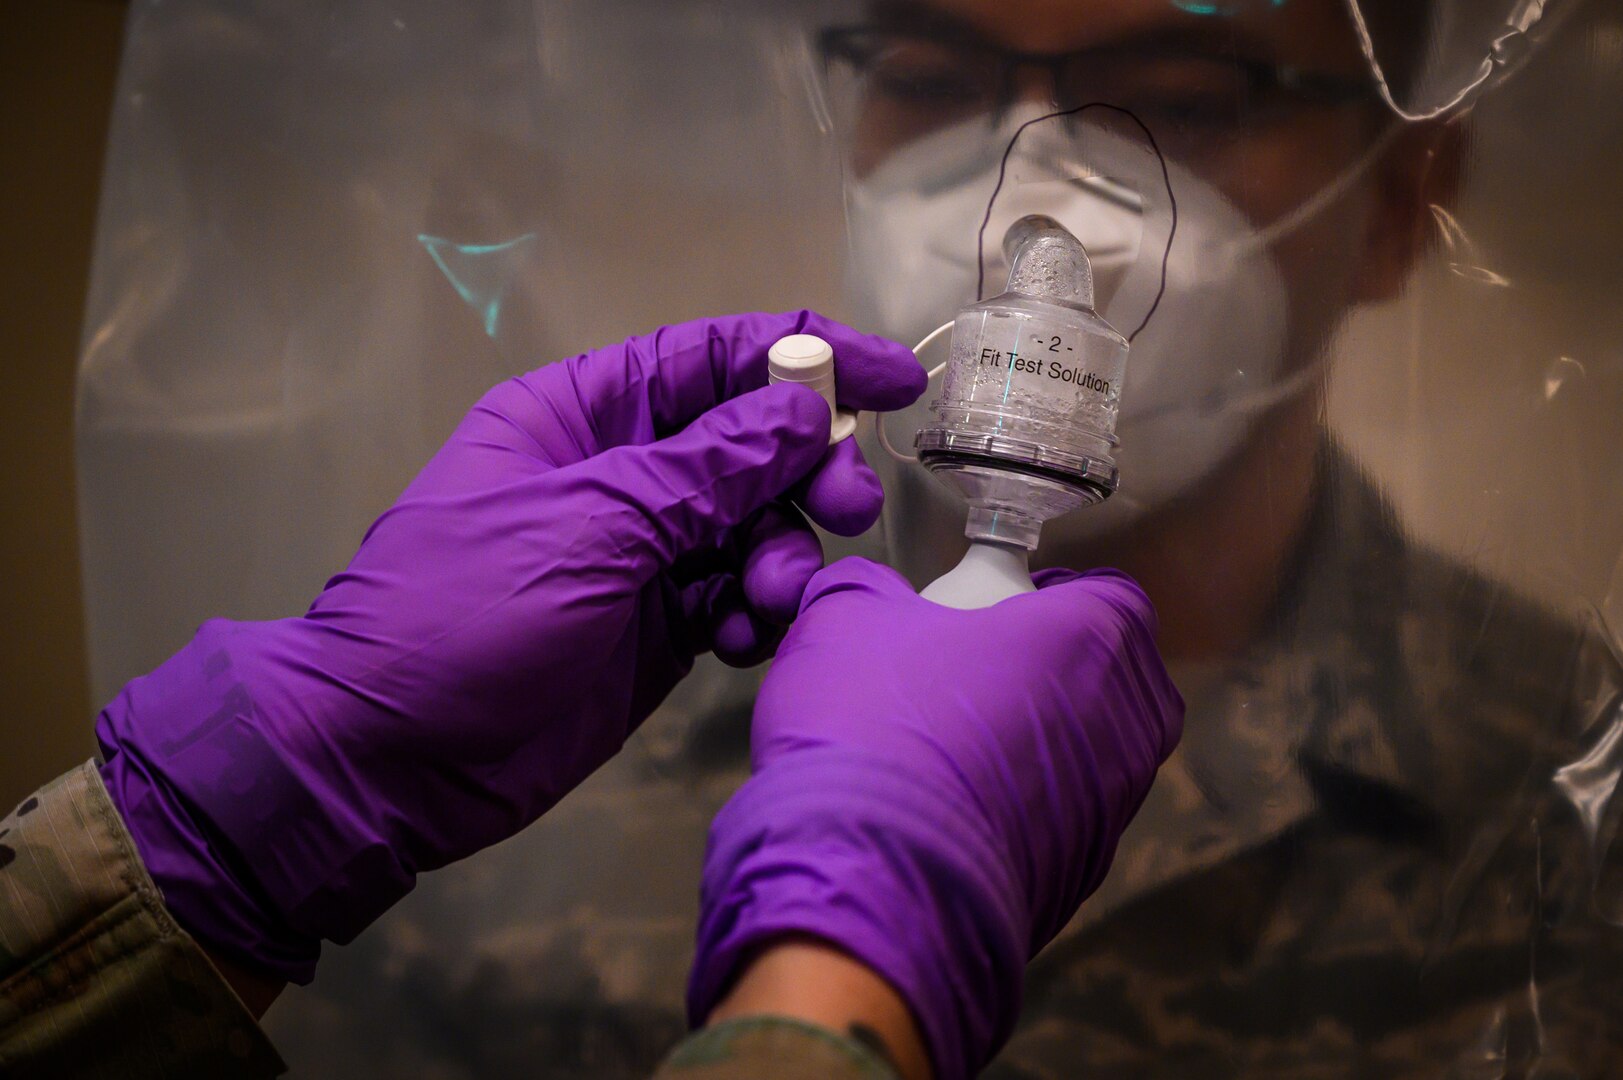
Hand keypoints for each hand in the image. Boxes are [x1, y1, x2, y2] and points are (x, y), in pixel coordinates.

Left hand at [96, 312, 925, 984]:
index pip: (713, 357)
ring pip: (755, 527)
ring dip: (782, 556)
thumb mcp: (587, 526)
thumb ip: (702, 470)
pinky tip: (741, 642)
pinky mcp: (659, 630)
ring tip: (769, 601)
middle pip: (751, 445)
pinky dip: (756, 615)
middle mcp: (622, 473)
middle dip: (808, 470)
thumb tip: (800, 407)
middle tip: (848, 508)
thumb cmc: (464, 614)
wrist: (386, 761)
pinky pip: (736, 599)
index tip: (897, 377)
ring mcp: (643, 556)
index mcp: (584, 415)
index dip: (808, 354)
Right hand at [688, 559, 1183, 1079]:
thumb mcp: (844, 619)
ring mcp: (1109, 809)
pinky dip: (1018, 808)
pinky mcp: (1079, 877)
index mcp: (1089, 639)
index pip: (1109, 594)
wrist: (864, 880)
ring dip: (1035, 742)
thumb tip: (865, 595)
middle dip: (1051, 669)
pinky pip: (1059, 821)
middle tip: (970, 671)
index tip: (993, 608)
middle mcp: (1124, 724)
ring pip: (1089, 753)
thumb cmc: (870, 729)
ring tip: (951, 744)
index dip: (1050, 594)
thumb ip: (867, 590)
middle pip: (1110, 676)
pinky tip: (948, 809)